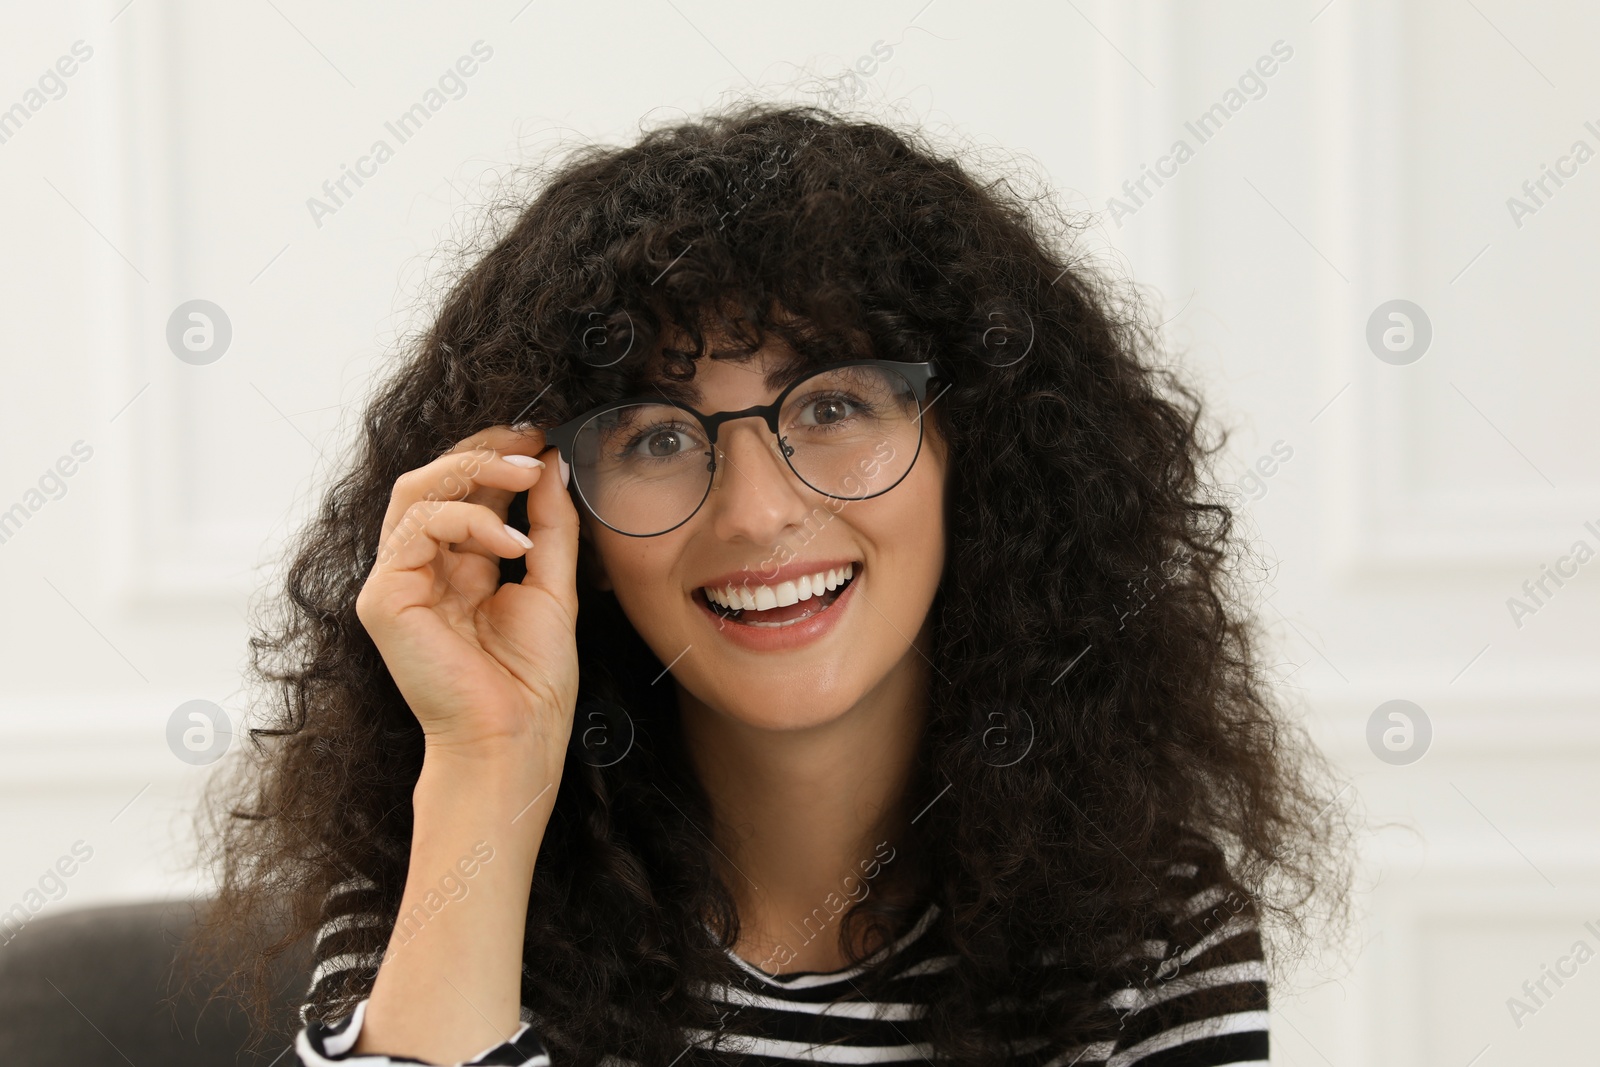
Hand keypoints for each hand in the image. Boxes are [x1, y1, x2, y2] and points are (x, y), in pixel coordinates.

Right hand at [355, 426, 579, 764]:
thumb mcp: (553, 585)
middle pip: (433, 481)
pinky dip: (469, 521)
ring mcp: (397, 582)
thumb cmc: (531, 680)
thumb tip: (552, 466)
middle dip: (483, 451)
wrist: (514, 737)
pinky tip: (512, 543)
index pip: (464, 492)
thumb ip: (549, 525)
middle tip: (530, 439)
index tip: (540, 438)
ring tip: (526, 475)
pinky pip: (418, 528)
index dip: (497, 457)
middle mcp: (421, 570)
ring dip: (475, 471)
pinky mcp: (384, 598)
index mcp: (458, 568)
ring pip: (416, 491)